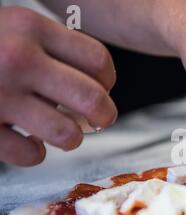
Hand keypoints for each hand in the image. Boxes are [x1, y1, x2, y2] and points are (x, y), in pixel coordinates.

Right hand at [0, 7, 116, 165]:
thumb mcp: (15, 27)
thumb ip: (54, 49)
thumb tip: (99, 86)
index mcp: (31, 28)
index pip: (98, 61)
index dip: (108, 81)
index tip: (103, 89)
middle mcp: (17, 59)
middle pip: (92, 99)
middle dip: (104, 116)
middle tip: (99, 120)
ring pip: (66, 134)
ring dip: (70, 138)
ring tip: (61, 131)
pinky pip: (31, 155)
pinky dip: (34, 153)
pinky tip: (24, 139)